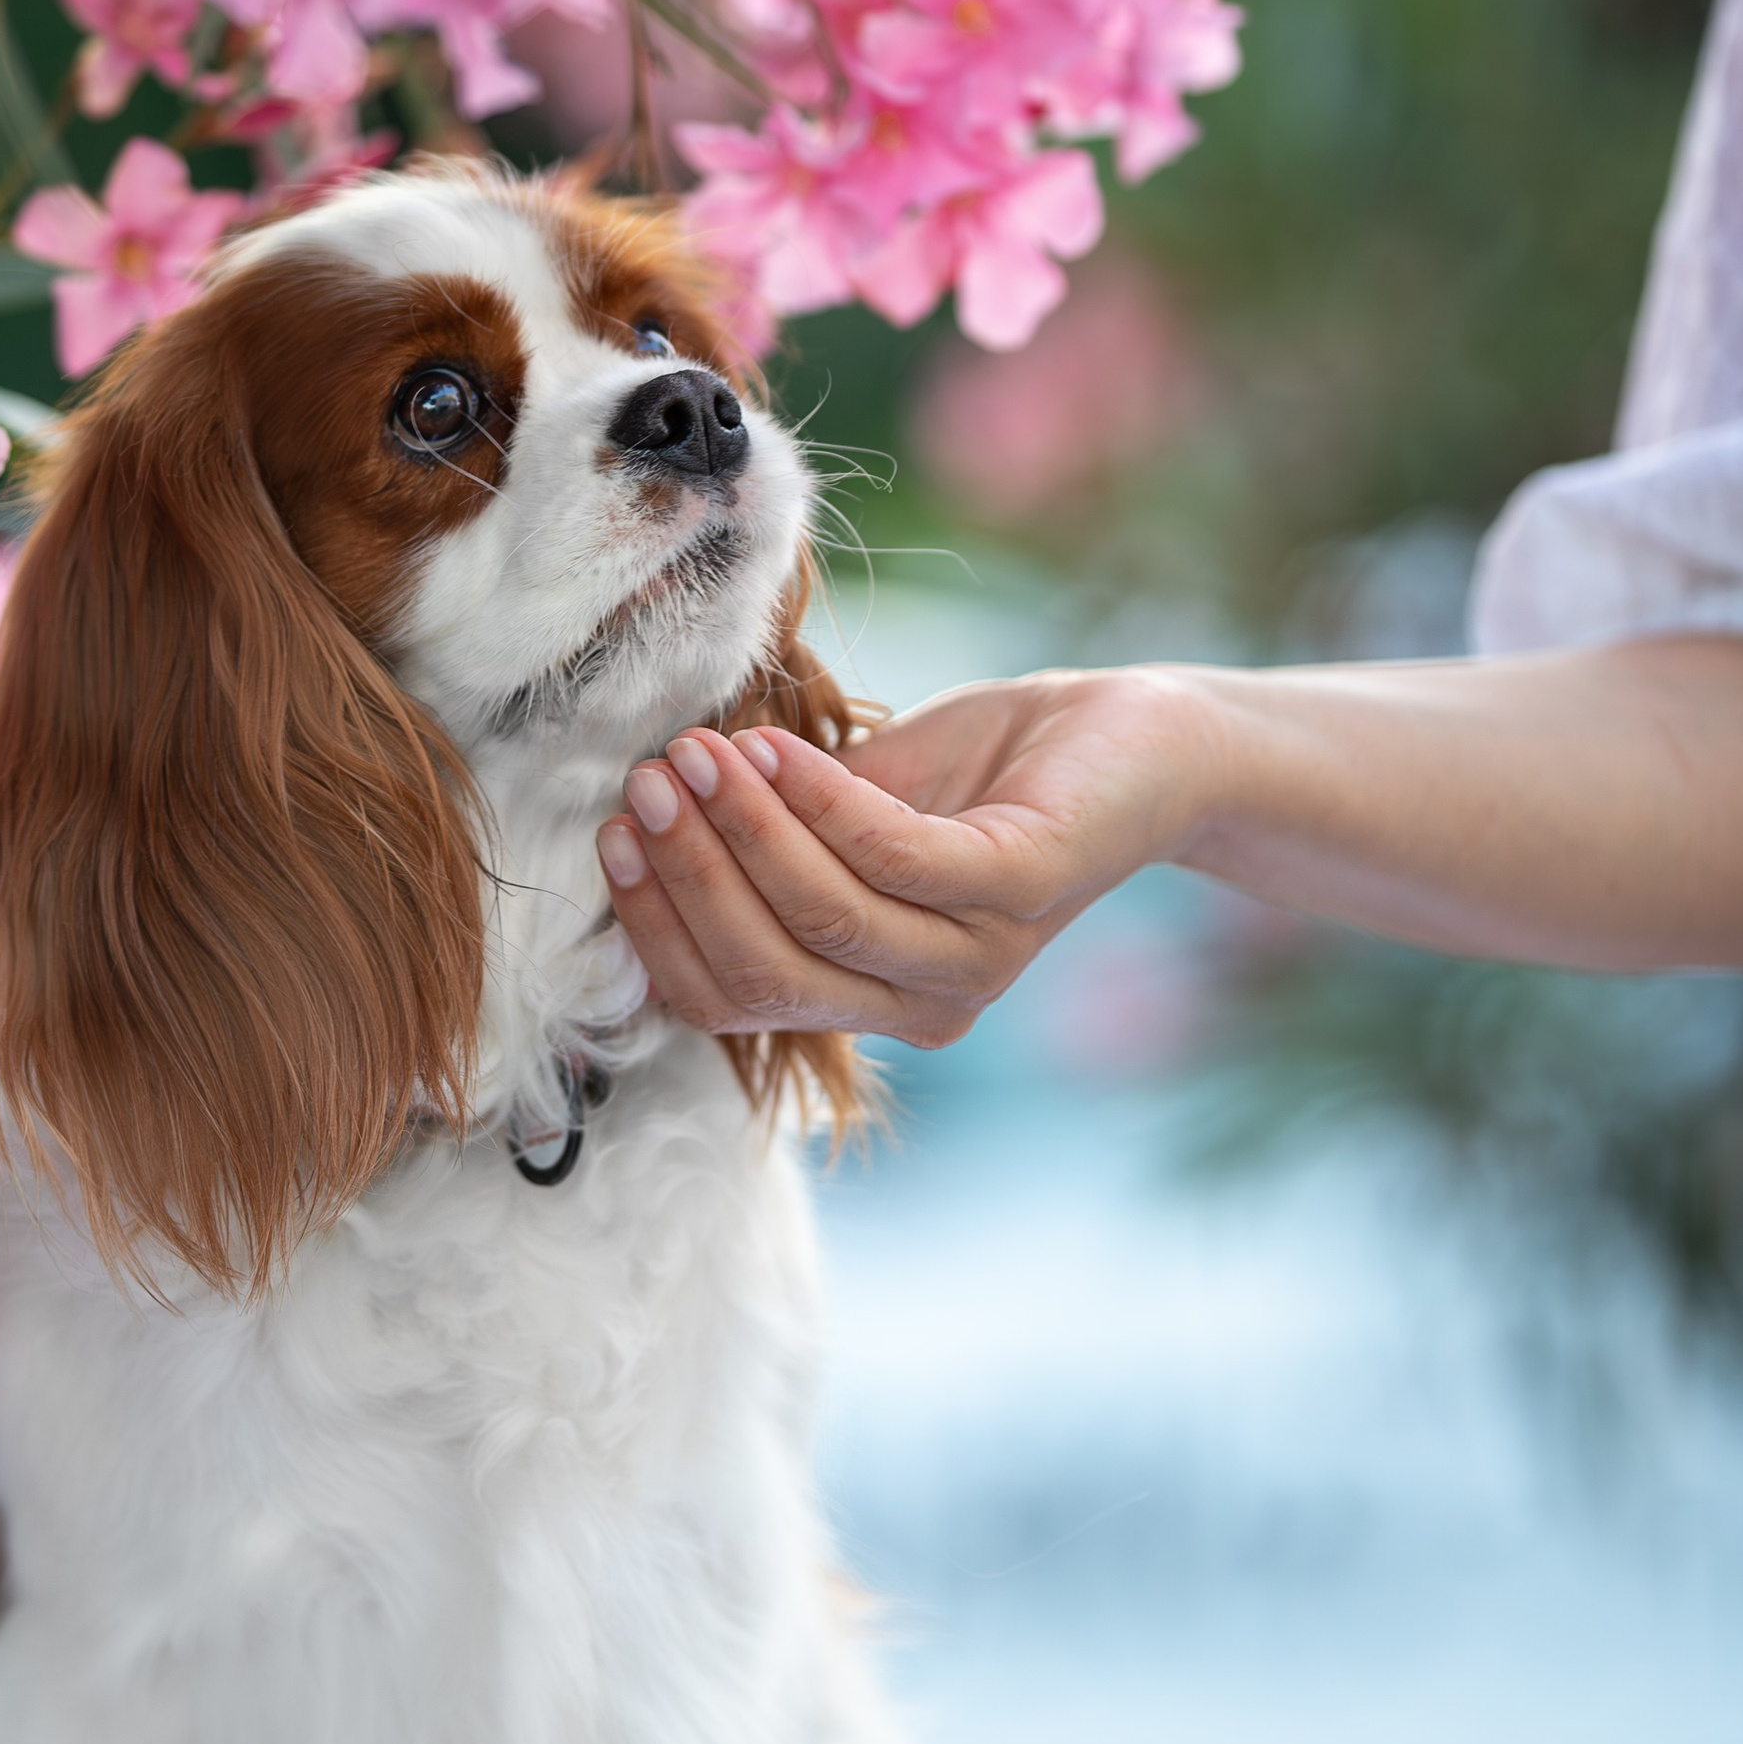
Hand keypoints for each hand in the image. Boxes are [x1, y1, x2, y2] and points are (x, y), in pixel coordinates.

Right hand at [594, 667, 1223, 1047]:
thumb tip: (635, 819)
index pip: (728, 1002)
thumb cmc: (979, 774)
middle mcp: (925, 1002)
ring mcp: (979, 954)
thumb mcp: (848, 812)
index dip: (658, 929)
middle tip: (646, 781)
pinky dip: (820, 801)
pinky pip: (897, 857)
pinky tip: (774, 748)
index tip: (608, 837)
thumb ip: (763, 837)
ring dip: (743, 832)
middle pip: (766, 973)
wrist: (1134, 740)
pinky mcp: (1023, 884)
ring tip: (695, 752)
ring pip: (824, 919)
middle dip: (689, 876)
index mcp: (872, 999)